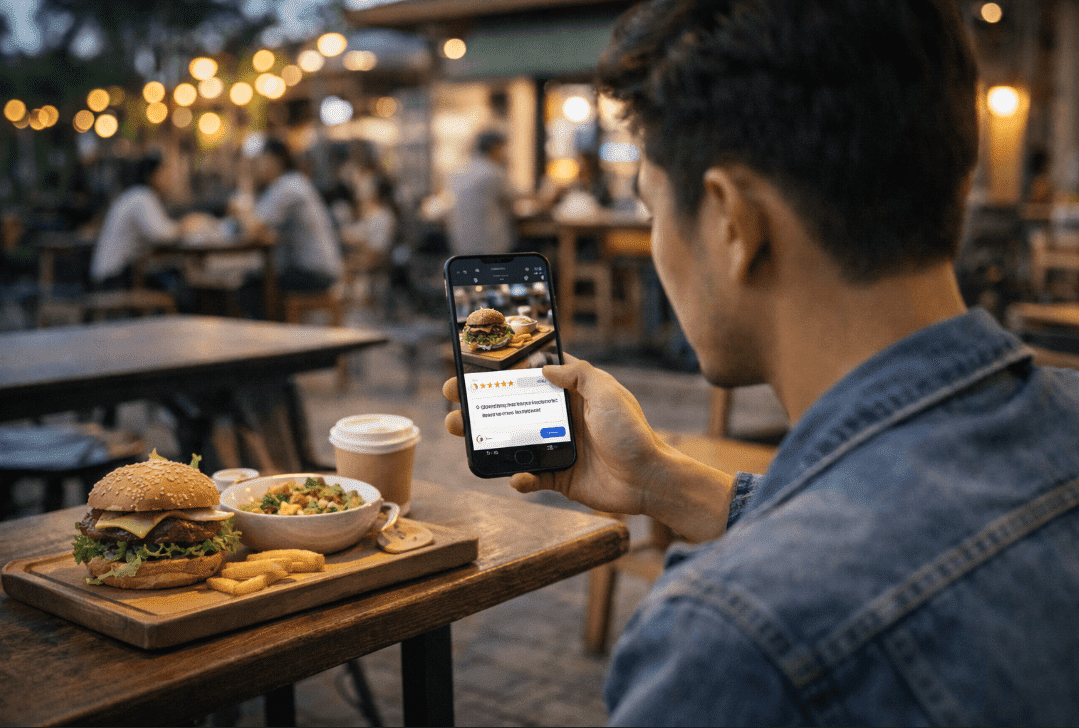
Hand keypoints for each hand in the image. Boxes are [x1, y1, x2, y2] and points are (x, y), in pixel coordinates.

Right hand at [444, 356, 736, 540]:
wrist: (648, 479)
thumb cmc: (632, 432)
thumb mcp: (607, 392)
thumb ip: (578, 375)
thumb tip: (545, 368)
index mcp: (570, 395)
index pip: (530, 377)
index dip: (503, 371)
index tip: (474, 365)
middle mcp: (559, 419)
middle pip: (511, 409)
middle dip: (478, 404)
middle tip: (452, 400)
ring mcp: (556, 448)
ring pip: (511, 442)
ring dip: (484, 439)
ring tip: (460, 434)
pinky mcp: (558, 477)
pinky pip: (530, 477)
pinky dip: (519, 478)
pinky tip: (516, 477)